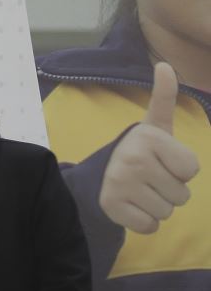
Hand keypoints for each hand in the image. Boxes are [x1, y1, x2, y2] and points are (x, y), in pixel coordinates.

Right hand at [100, 62, 199, 233]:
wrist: (98, 176)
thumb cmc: (139, 152)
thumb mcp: (154, 126)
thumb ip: (164, 97)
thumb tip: (165, 65)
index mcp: (148, 137)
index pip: (192, 170)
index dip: (180, 170)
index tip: (160, 160)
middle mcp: (133, 158)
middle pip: (182, 195)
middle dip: (169, 190)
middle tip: (148, 178)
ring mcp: (120, 183)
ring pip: (168, 212)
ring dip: (157, 206)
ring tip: (139, 191)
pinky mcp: (112, 206)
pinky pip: (150, 226)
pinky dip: (144, 221)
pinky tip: (131, 206)